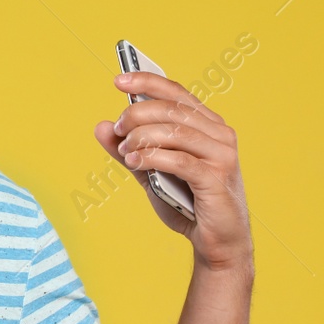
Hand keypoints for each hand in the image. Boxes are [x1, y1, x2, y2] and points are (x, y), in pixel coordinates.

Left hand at [94, 72, 251, 271]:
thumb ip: (129, 149)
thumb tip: (102, 126)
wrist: (216, 243)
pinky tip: (134, 162)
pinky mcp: (216, 178)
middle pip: (171, 110)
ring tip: (125, 152)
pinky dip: (151, 157)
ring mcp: (221, 155)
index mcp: (208, 125)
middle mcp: (219, 134)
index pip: (176, 92)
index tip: (119, 80)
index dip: (147, 82)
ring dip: (141, 138)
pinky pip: (178, 159)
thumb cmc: (187, 203)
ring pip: (174, 131)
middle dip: (136, 115)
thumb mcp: (150, 172)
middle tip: (118, 130)